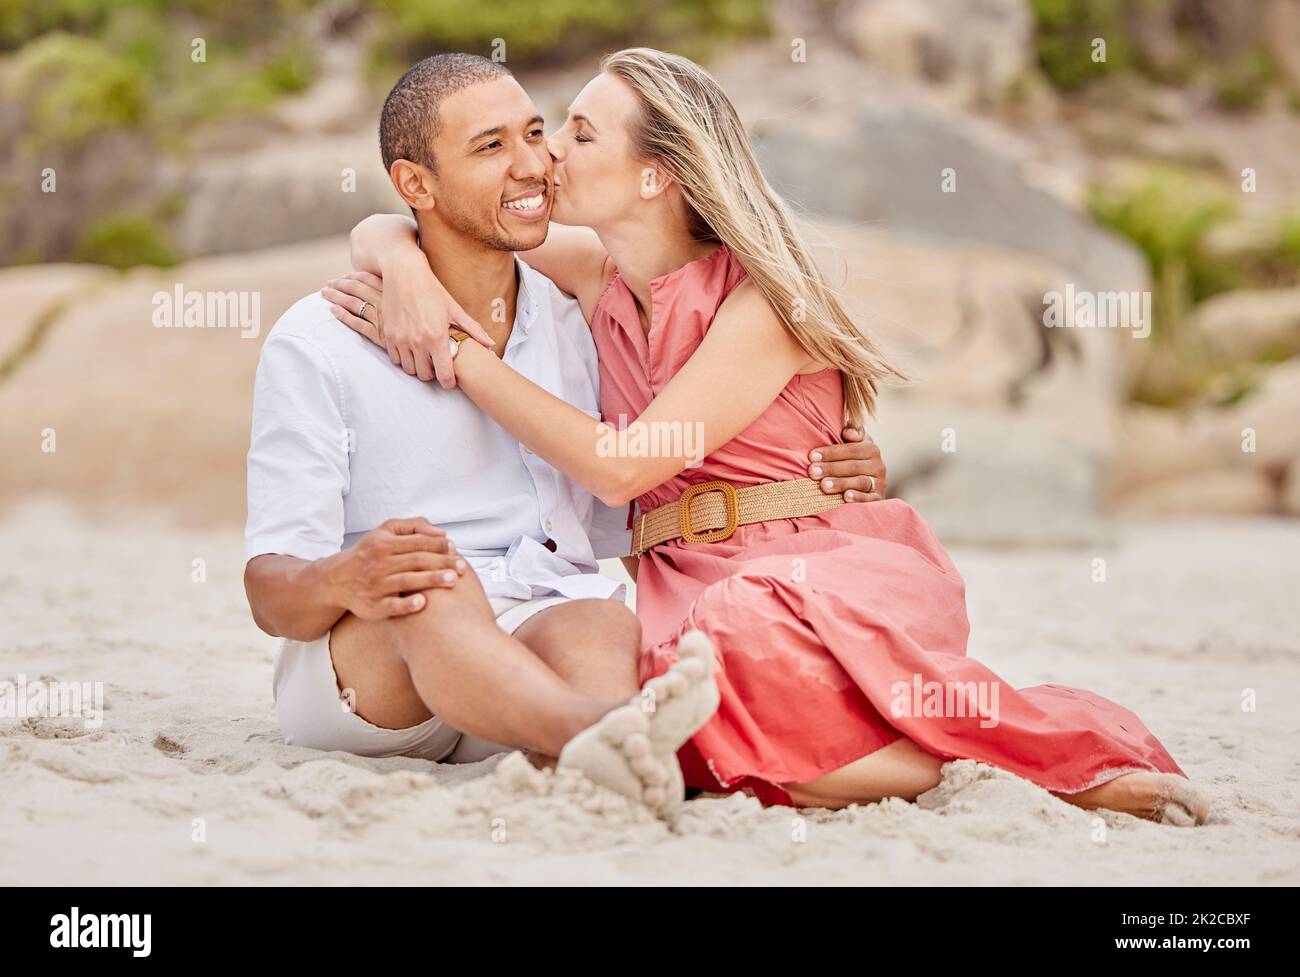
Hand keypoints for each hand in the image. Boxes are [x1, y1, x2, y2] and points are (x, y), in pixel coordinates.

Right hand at [321, 518, 466, 619]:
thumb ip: (414, 526)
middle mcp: (379, 564)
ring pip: (407, 581)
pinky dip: (407, 605)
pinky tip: (423, 603)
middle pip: (416, 561)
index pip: (417, 542)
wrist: (338, 579)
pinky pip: (392, 606)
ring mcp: (376, 586)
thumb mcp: (386, 531)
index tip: (454, 549)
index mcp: (383, 544)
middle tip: (461, 567)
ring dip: (431, 580)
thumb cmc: (370, 552)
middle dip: (441, 563)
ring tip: (452, 580)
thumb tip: (441, 533)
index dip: (438, 545)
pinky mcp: (373, 606)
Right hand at [323, 250, 495, 387]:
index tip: (450, 381)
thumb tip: (490, 344)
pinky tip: (412, 349)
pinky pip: (396, 359)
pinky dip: (404, 359)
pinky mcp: (388, 335)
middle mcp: (417, 341)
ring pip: (409, 370)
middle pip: (425, 376)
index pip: (443, 375)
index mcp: (436, 337)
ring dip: (418, 367)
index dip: (448, 382)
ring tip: (425, 357)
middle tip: (438, 365)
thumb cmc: (431, 289)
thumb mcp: (454, 308)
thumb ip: (472, 329)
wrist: (403, 273)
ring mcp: (401, 339)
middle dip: (433, 374)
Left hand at [808, 426, 886, 501]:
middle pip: (853, 466)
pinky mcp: (879, 498)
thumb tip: (847, 432)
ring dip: (841, 483)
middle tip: (812, 472)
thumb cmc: (853, 460)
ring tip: (824, 486)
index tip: (812, 456)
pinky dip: (858, 497)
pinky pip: (869, 498)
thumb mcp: (855, 445)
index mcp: (871, 449)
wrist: (870, 484)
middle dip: (830, 468)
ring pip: (860, 482)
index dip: (831, 452)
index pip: (850, 449)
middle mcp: (878, 465)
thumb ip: (852, 434)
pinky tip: (845, 498)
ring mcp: (879, 482)